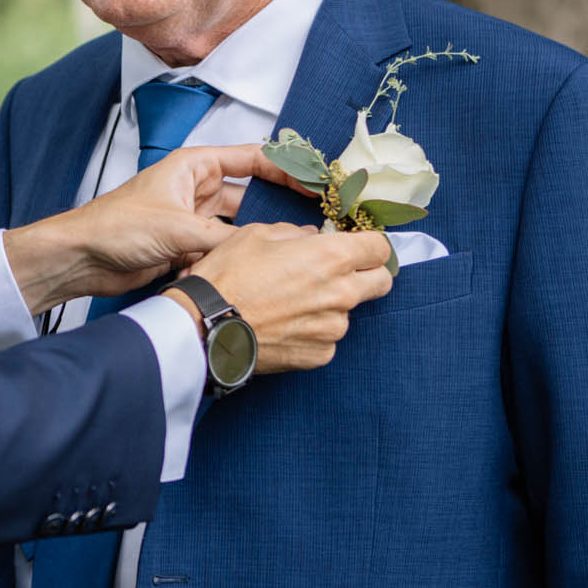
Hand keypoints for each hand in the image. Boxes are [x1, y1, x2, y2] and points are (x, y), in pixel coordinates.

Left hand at [2, 144, 309, 314]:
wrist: (81, 259)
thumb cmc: (116, 226)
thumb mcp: (176, 229)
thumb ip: (223, 238)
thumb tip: (265, 247)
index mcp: (193, 166)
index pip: (252, 159)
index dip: (287, 168)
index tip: (316, 181)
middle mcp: (195, 188)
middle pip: (250, 194)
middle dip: (279, 209)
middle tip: (314, 223)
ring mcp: (191, 218)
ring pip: (239, 226)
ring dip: (257, 239)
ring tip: (293, 250)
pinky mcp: (185, 246)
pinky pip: (222, 250)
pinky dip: (235, 258)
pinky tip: (256, 270)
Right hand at [180, 224, 392, 371]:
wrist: (205, 326)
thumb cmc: (228, 275)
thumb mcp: (257, 234)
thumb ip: (296, 233)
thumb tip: (312, 237)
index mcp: (331, 256)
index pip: (380, 248)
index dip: (369, 244)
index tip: (356, 246)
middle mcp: (342, 293)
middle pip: (382, 281)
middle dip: (367, 273)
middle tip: (337, 271)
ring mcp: (333, 328)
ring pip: (349, 311)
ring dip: (332, 304)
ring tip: (291, 302)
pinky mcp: (319, 354)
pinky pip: (327, 338)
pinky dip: (313, 330)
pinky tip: (284, 324)